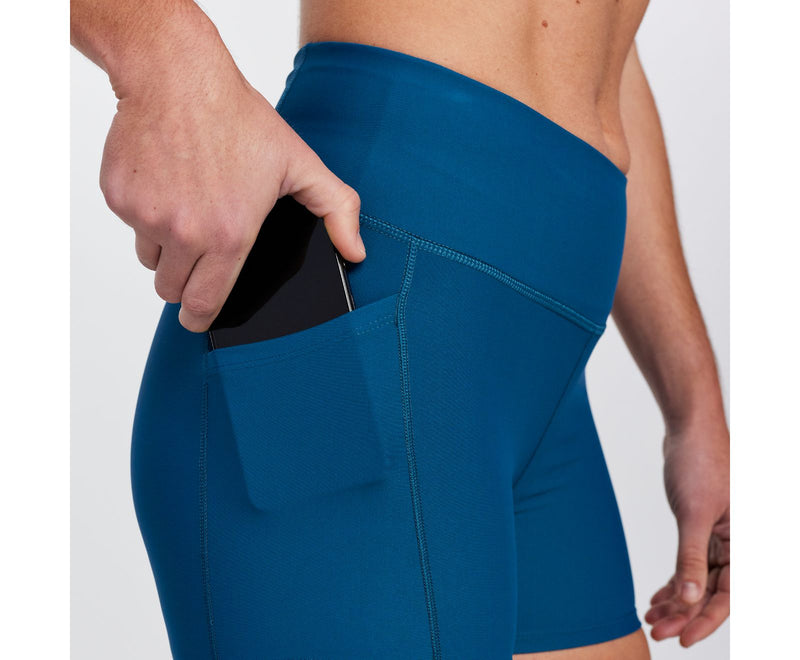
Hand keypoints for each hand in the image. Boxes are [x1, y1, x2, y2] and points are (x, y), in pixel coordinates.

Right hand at [98, 22, 365, 331]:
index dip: (202, 319)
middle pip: (171, 290)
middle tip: (201, 250)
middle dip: (185, 282)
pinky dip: (145, 212)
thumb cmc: (238, 118)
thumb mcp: (300, 163)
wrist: (176, 76)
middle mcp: (184, 233)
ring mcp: (147, 215)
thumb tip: (356, 252)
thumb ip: (336, 210)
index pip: (205, 304)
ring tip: (189, 206)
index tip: (199, 321)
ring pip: (151, 258)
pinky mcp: (118, 197)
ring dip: (166, 246)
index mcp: (229, 235)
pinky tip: (167, 181)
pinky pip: (131, 224)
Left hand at [644, 418, 729, 646]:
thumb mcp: (694, 514)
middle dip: (685, 612)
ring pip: (702, 578)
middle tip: (656, 629)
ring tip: (652, 616)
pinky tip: (659, 596)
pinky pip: (695, 562)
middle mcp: (742, 542)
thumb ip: (692, 558)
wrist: (690, 427)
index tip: (681, 638)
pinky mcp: (707, 526)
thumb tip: (690, 601)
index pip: (730, 593)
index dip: (706, 619)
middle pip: (714, 589)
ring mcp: (725, 535)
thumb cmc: (700, 461)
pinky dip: (677, 578)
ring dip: (678, 598)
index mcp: (751, 540)